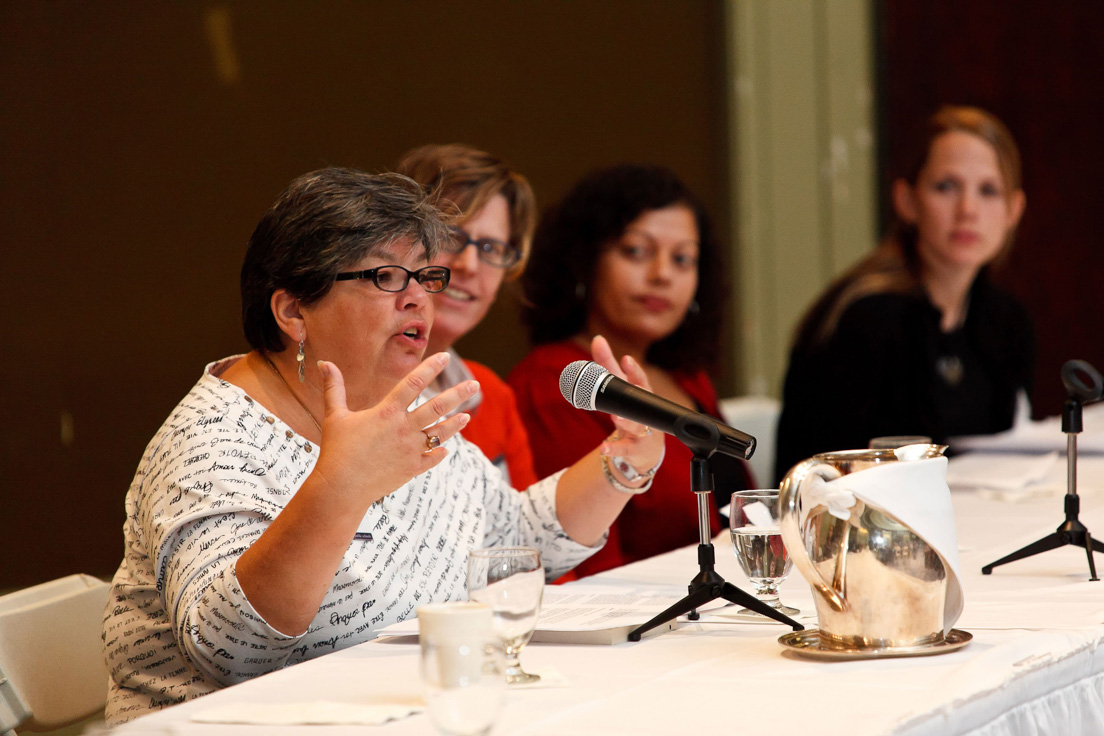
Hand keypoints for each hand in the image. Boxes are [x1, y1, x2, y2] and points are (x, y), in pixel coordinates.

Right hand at [311, 352, 477, 507]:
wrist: (341, 488)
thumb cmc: (336, 450)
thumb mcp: (335, 415)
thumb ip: (334, 388)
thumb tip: (324, 362)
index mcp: (386, 413)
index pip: (413, 383)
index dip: (430, 368)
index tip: (445, 356)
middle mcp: (403, 429)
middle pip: (437, 407)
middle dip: (458, 394)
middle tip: (475, 384)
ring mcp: (410, 450)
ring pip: (440, 434)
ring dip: (455, 424)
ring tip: (467, 415)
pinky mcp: (412, 469)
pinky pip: (432, 459)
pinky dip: (439, 453)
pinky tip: (447, 448)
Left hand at [589, 336, 664, 478]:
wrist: (645, 448)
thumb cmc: (630, 409)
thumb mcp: (619, 387)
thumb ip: (607, 364)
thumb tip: (598, 338)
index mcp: (640, 395)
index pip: (640, 381)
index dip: (634, 371)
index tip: (627, 359)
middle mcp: (643, 412)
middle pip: (641, 402)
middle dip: (637, 393)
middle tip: (628, 385)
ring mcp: (641, 432)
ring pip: (636, 426)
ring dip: (626, 422)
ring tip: (616, 418)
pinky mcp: (634, 449)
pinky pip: (625, 450)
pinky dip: (614, 449)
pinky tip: (603, 448)